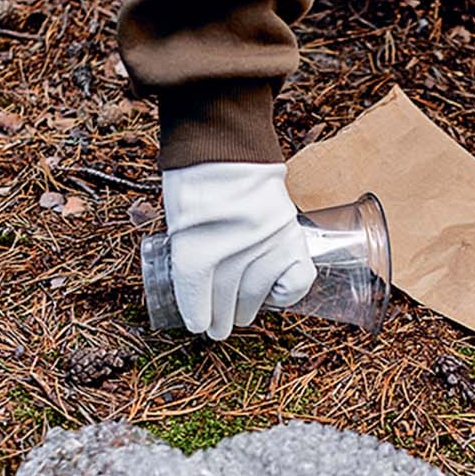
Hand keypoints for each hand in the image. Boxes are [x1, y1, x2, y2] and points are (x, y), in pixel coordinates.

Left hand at [162, 162, 315, 339]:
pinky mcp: (289, 239)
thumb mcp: (179, 221)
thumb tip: (201, 290)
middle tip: (219, 328)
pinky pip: (295, 280)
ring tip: (242, 316)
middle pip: (224, 298)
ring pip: (255, 293)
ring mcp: (263, 246)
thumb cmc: (195, 182)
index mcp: (194, 249)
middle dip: (220, 317)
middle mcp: (231, 252)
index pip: (197, 296)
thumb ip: (188, 255)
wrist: (224, 147)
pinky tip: (275, 295)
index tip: (198, 325)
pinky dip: (287, 293)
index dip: (196, 314)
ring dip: (247, 309)